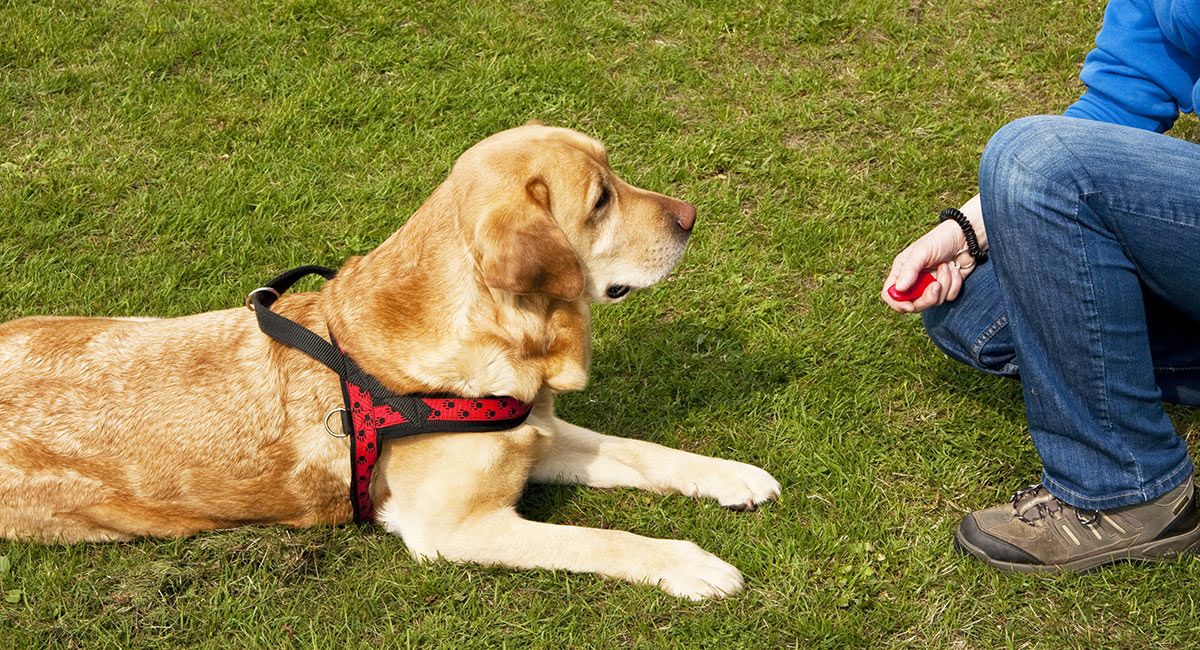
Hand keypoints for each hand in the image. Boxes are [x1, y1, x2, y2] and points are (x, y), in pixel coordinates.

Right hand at [882, 195, 983, 313]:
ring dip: (944, 284)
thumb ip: (910, 270)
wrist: (965, 237)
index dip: (897, 302)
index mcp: (902, 271)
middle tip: (937, 285)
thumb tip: (899, 289)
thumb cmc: (940, 240)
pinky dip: (955, 284)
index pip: (890, 294)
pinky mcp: (947, 288)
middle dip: (926, 298)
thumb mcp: (922, 252)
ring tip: (946, 267)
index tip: (909, 305)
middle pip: (913, 304)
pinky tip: (955, 270)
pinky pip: (949, 297)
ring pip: (934, 301)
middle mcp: (914, 282)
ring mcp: (930, 286)